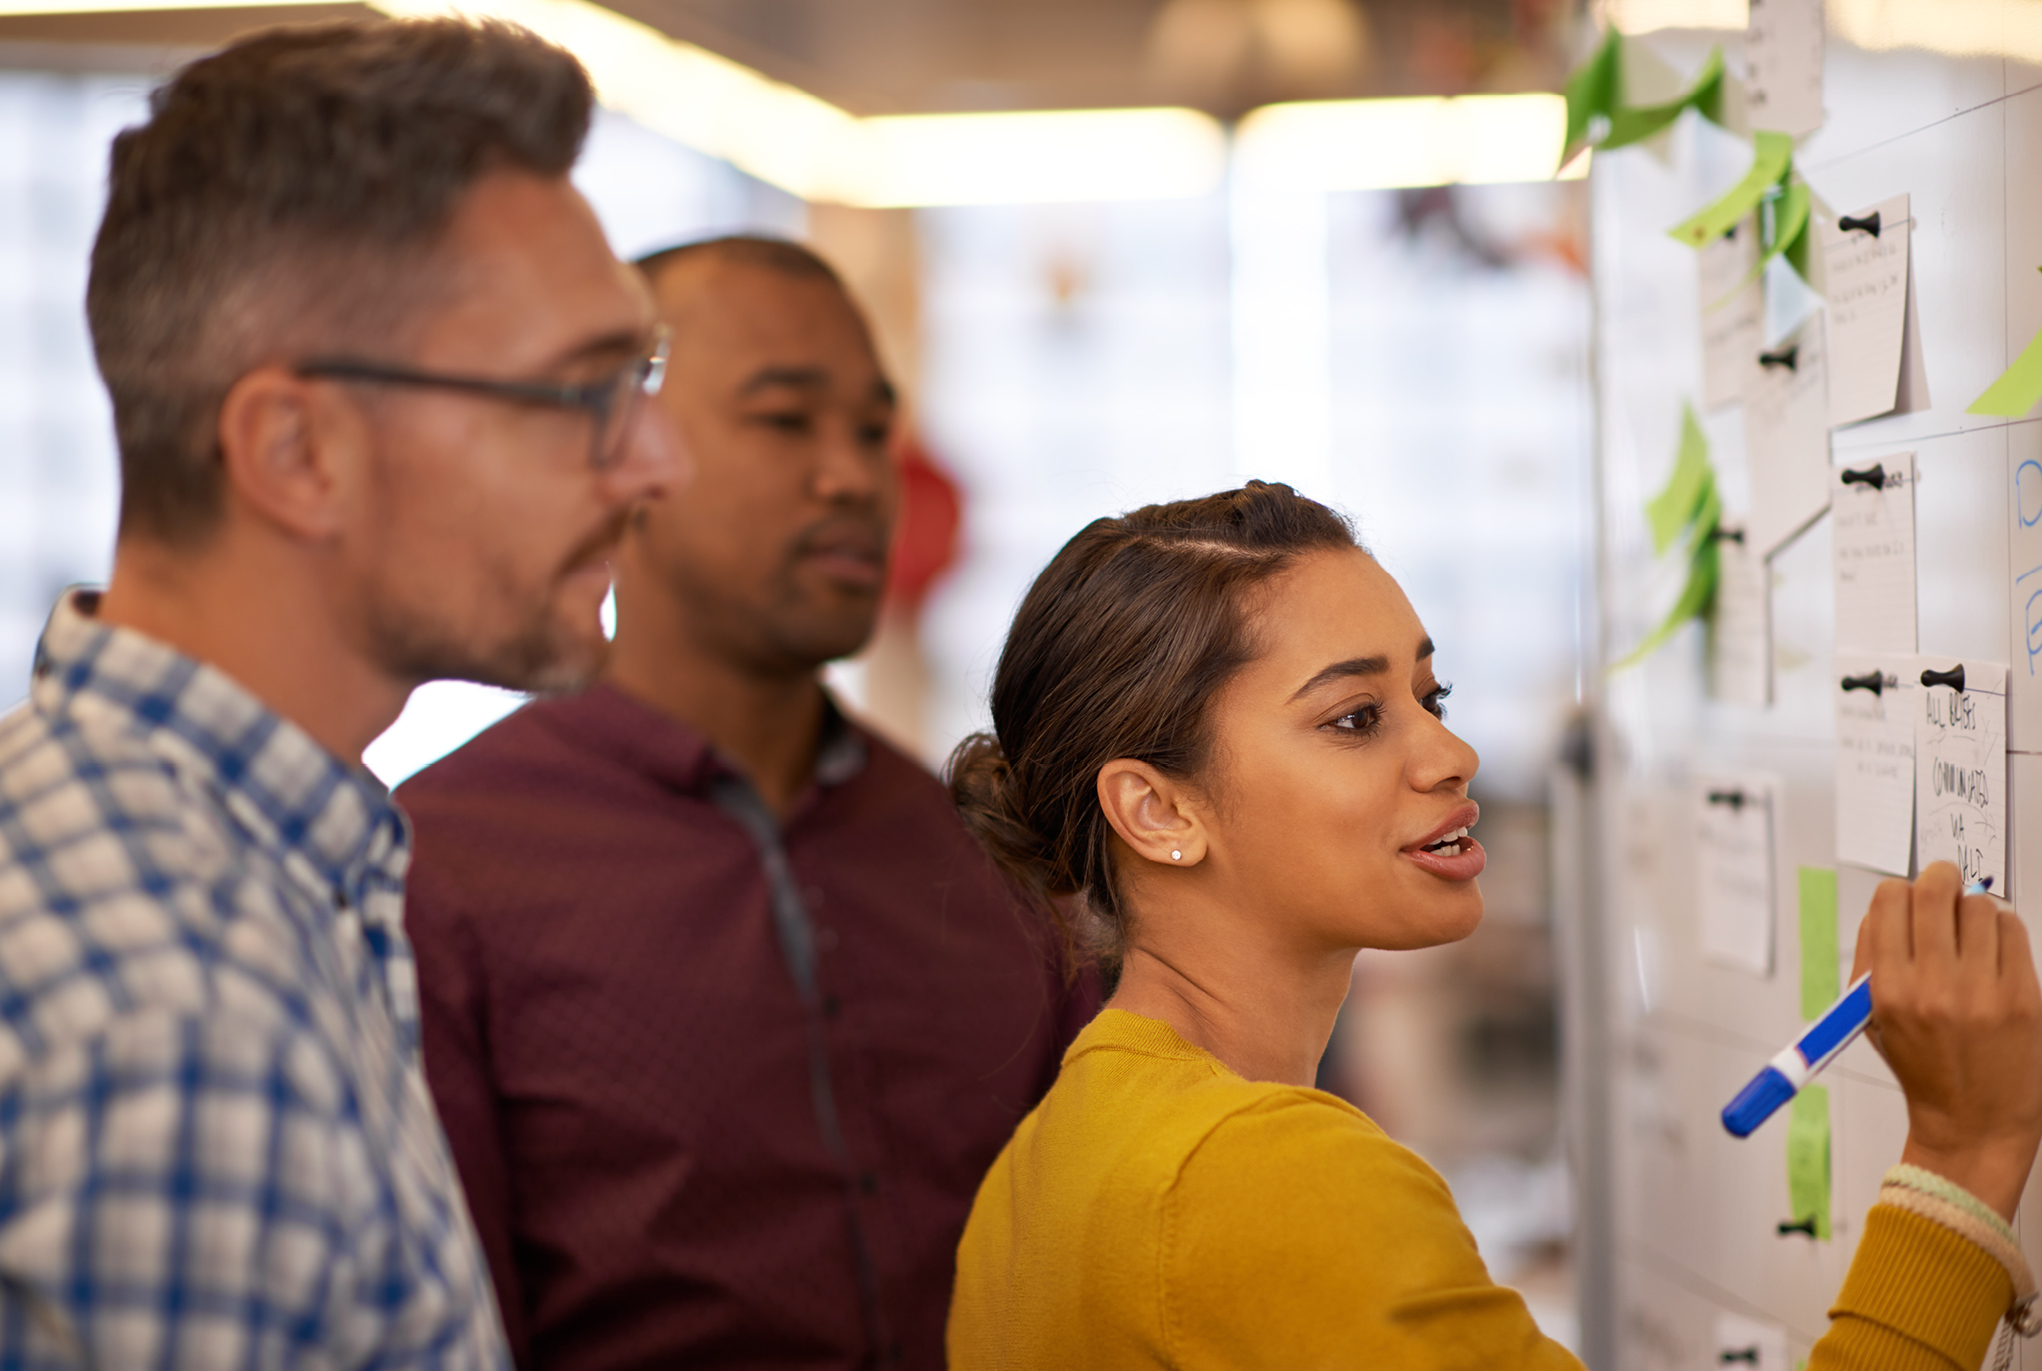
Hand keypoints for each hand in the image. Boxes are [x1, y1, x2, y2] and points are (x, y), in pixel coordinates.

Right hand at [1852, 861, 2041, 1220]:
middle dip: (1940, 879)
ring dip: (1973, 911)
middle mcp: (1933, 987)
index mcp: (1888, 990)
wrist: (1972, 1121)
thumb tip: (1887, 907)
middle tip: (1944, 885)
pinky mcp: (2022, 997)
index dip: (1900, 891)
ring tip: (1972, 935)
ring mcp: (1981, 992)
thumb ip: (1870, 958)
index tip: (1910, 898)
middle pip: (1935, 890)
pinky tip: (1994, 952)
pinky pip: (2013, 930)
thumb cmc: (1922, 1067)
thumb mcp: (1871, 1018)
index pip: (1889, 901)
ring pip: (1979, 906)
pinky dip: (2002, 930)